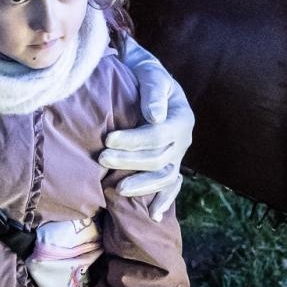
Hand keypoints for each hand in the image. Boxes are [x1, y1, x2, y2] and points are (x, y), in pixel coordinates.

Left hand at [101, 44, 194, 221]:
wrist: (143, 78)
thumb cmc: (143, 73)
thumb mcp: (149, 71)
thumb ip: (152, 90)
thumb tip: (154, 116)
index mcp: (181, 117)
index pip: (158, 135)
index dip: (134, 140)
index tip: (108, 138)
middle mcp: (183, 140)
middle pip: (158, 158)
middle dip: (129, 161)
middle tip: (103, 158)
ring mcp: (177, 155)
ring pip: (163, 176)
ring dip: (142, 184)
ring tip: (117, 188)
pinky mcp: (168, 165)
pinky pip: (171, 187)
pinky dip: (164, 200)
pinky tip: (154, 215)